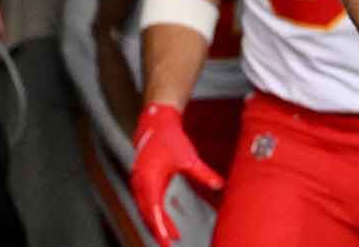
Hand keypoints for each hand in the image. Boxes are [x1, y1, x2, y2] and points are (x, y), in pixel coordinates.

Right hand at [130, 103, 222, 246]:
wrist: (157, 124)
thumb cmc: (171, 139)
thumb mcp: (188, 158)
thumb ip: (203, 173)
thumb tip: (219, 185)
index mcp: (148, 179)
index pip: (152, 210)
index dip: (159, 226)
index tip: (166, 240)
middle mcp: (140, 183)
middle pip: (147, 213)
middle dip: (158, 229)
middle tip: (169, 244)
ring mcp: (139, 182)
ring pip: (146, 209)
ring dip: (157, 223)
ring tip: (172, 236)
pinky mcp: (143, 181)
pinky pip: (148, 202)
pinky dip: (156, 213)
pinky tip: (167, 222)